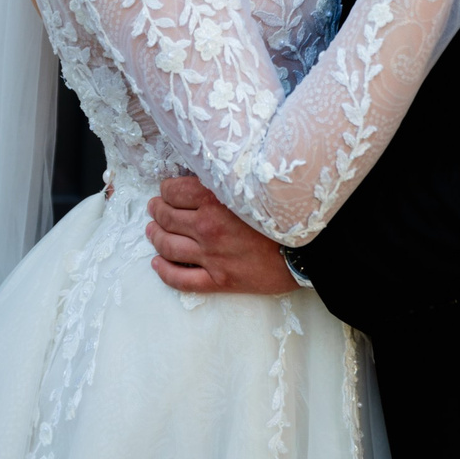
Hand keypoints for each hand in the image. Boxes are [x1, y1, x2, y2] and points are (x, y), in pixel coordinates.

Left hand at [145, 175, 295, 294]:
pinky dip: (164, 271)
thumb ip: (224, 184)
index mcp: (214, 199)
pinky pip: (181, 279)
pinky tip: (157, 264)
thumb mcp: (252, 188)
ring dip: (155, 237)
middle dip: (156, 210)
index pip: (173, 191)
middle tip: (155, 207)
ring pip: (168, 246)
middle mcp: (207, 226)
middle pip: (166, 216)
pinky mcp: (218, 280)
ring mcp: (211, 255)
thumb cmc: (283, 216)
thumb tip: (202, 178)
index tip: (166, 190)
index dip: (166, 190)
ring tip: (152, 231)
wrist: (307, 252)